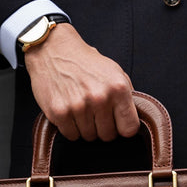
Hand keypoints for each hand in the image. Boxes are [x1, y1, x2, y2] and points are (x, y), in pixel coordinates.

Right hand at [24, 23, 139, 140]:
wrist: (53, 50)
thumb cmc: (86, 63)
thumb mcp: (115, 72)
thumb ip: (127, 96)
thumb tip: (133, 118)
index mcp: (118, 88)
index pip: (130, 128)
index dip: (123, 128)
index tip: (117, 123)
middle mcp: (100, 98)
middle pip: (108, 136)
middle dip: (103, 128)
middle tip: (95, 113)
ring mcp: (79, 107)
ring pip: (89, 137)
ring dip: (85, 128)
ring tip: (80, 108)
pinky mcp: (59, 112)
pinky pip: (71, 135)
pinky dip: (70, 128)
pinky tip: (69, 111)